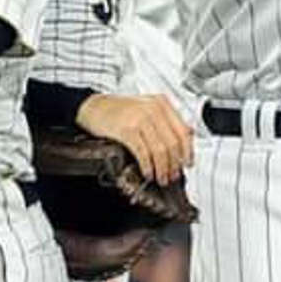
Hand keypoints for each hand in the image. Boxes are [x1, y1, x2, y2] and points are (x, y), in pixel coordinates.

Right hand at [75, 93, 192, 183]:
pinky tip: (148, 172)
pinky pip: (143, 153)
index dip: (188, 151)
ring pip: (160, 150)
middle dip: (174, 164)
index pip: (183, 130)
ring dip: (162, 168)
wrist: (93, 107)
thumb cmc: (117, 109)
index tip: (187, 163)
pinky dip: (148, 166)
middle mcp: (153, 109)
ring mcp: (139, 119)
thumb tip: (187, 136)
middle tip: (173, 175)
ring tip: (161, 178)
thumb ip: (165, 119)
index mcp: (161, 103)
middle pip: (172, 143)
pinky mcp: (126, 130)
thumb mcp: (146, 107)